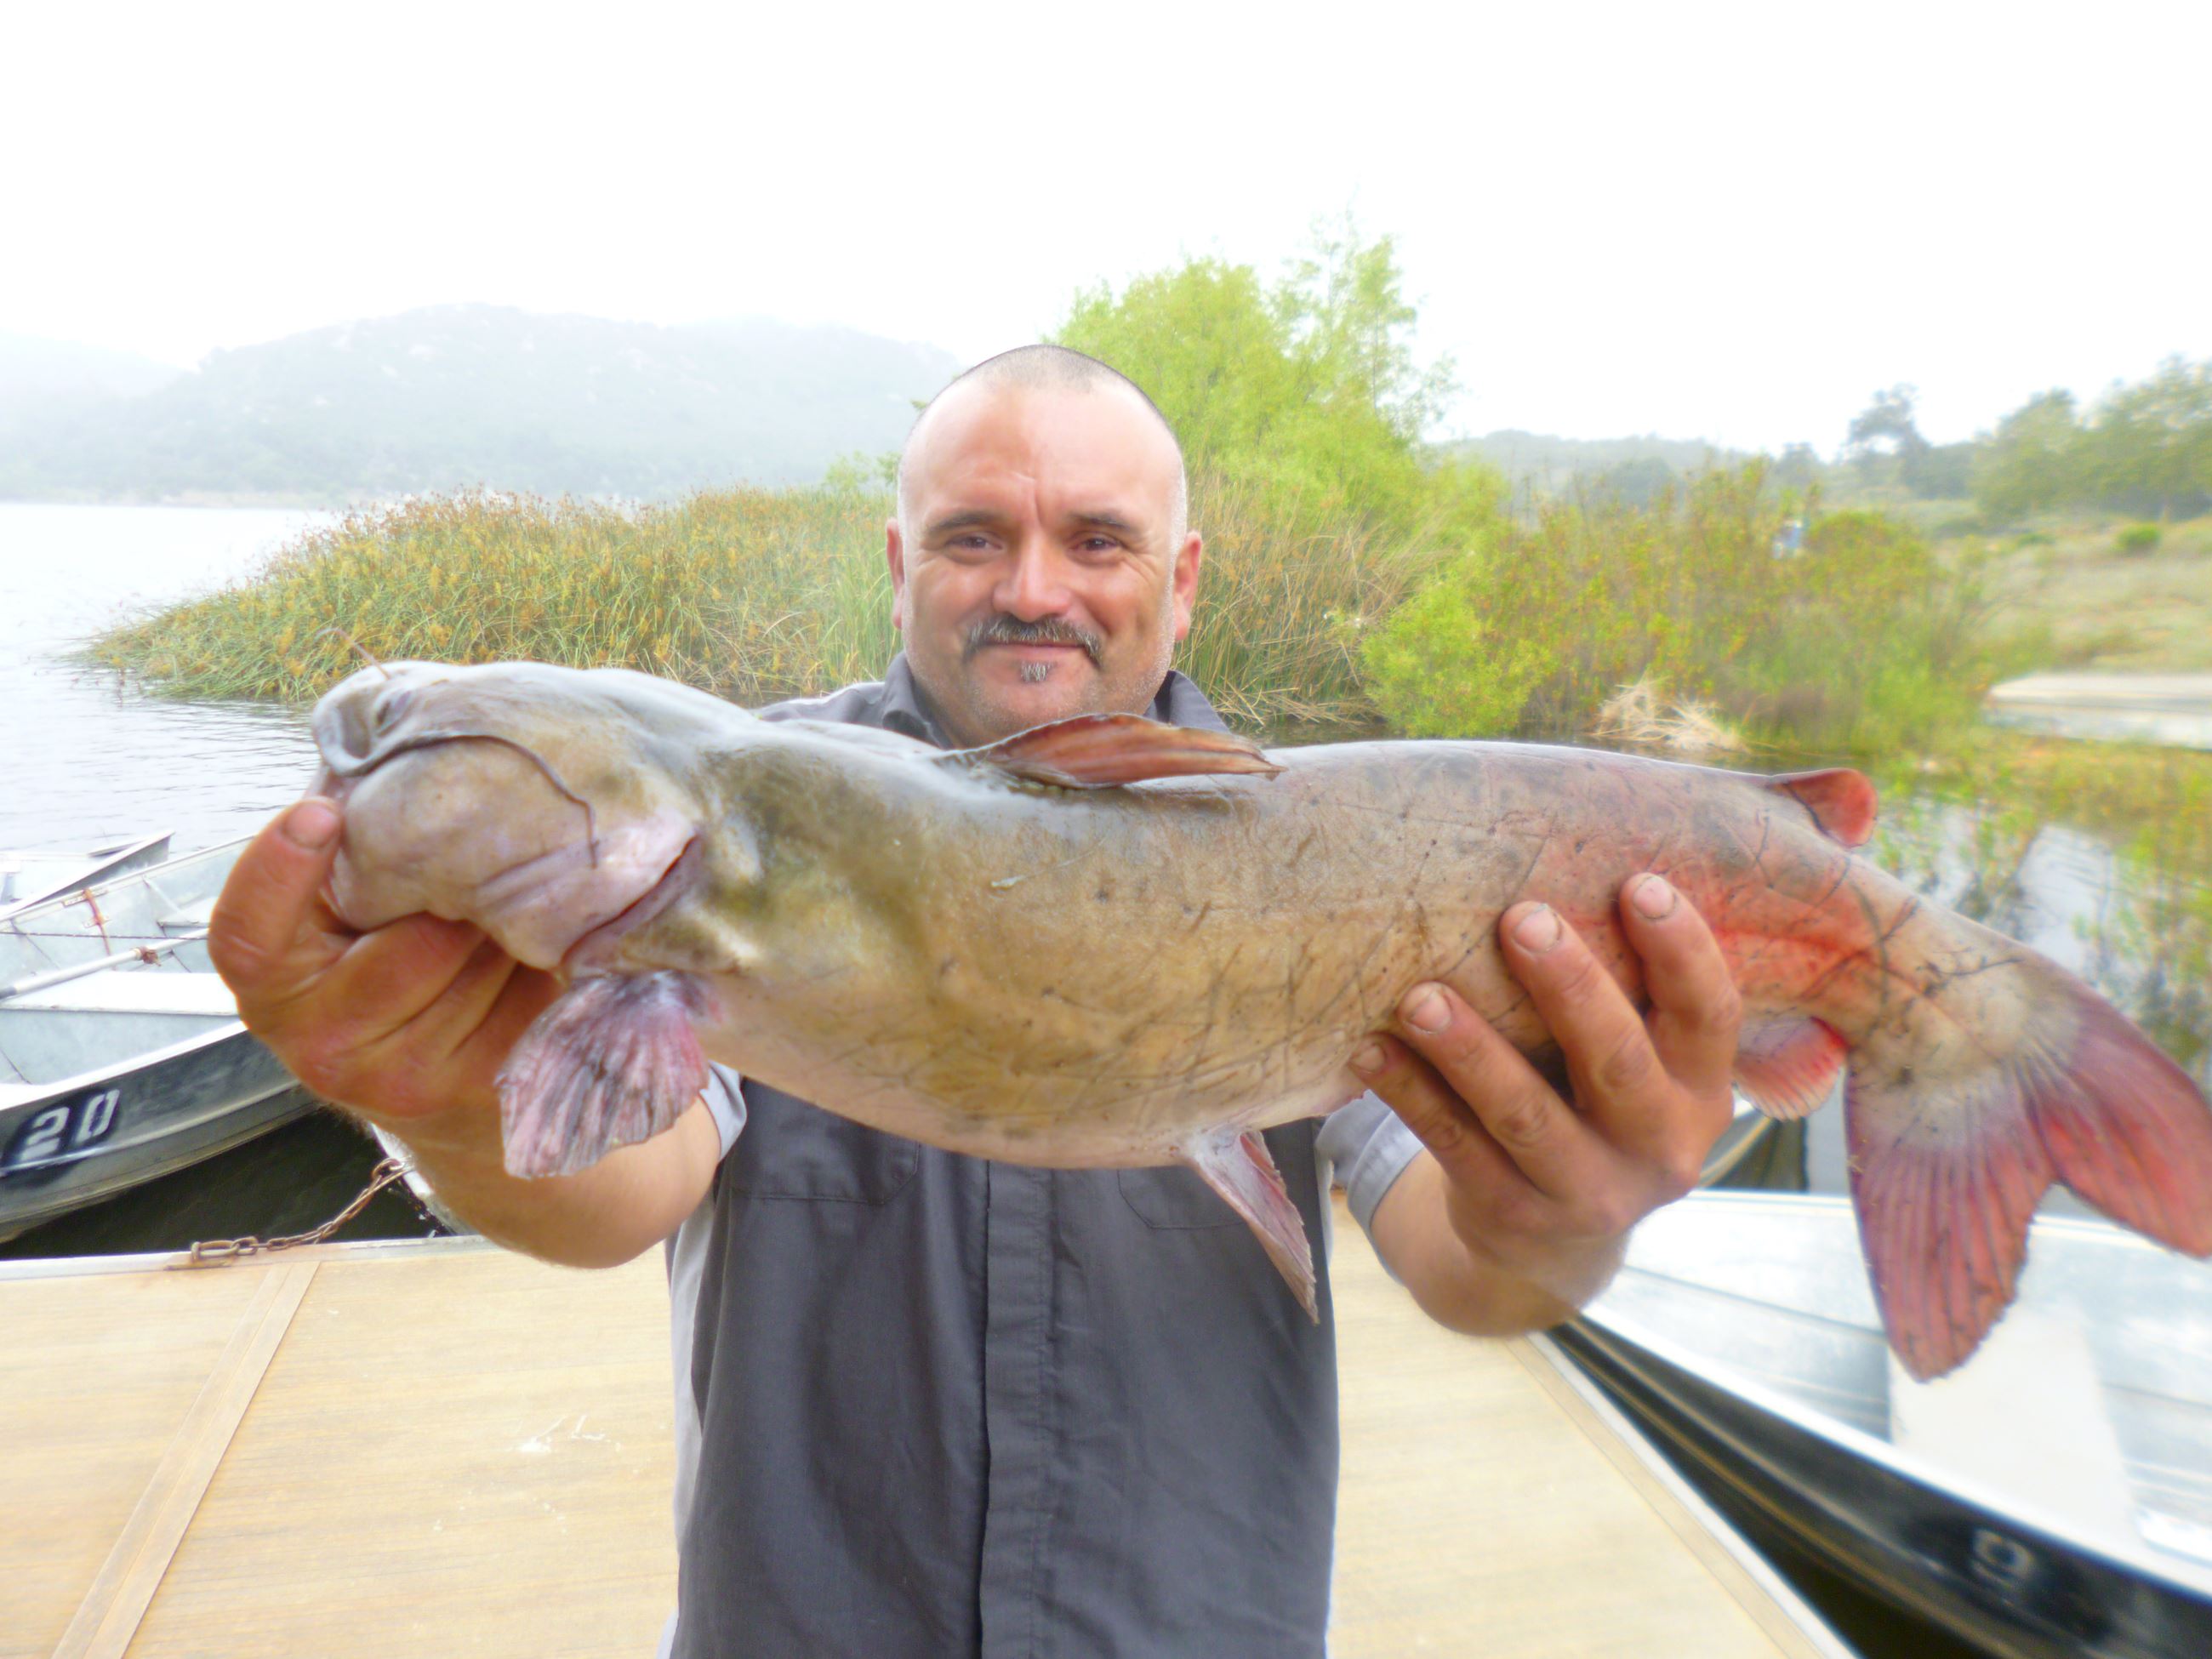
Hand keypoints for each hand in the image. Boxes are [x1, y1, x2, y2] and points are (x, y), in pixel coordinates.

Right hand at [207, 796, 561, 1132]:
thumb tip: (379, 745)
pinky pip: (522, 998)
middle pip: (414, 935)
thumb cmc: (393, 951)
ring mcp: (392, 1076)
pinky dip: (538, 962)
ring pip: (477, 961)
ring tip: (504, 912)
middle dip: (460, 889)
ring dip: (505, 923)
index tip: (319, 813)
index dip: (278, 870)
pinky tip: (531, 955)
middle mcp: (319, 1037)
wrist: (446, 1075)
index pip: (249, 930)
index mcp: (271, 978)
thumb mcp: (354, 897)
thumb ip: (351, 842)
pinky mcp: (466, 1089)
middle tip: (480, 862)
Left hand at [1353, 872, 1740, 1317]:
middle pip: (1617, 1063)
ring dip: (1468, 1049)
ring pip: (1523, 1114)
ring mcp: (1586, 1191)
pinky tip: (1370, 1051)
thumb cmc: (1593, 1106)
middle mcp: (1659, 1147)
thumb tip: (1575, 852)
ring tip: (1419, 995)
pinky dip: (1409, 1095)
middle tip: (1519, 918)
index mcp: (1702, 1092)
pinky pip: (1454, 1147)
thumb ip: (1629, 991)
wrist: (1554, 1248)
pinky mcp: (1513, 1215)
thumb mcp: (1642, 1067)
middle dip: (1569, 988)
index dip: (1682, 950)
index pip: (1710, 1015)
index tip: (1637, 881)